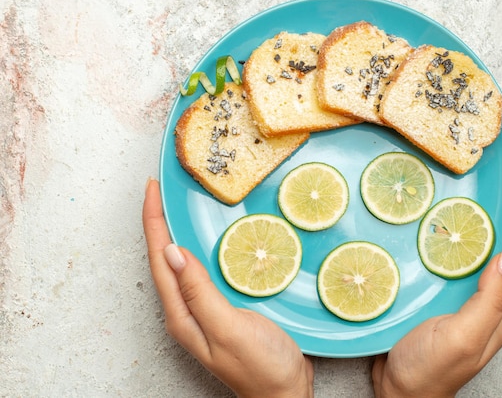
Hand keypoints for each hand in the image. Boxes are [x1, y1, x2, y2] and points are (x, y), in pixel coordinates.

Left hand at [142, 178, 313, 397]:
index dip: (153, 222)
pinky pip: (204, 269)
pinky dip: (201, 246)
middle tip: (162, 189)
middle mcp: (187, 309)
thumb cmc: (261, 367)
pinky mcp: (223, 306)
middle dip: (159, 222)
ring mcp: (205, 308)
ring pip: (183, 262)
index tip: (153, 189)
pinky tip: (209, 236)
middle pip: (166, 258)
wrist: (284, 392)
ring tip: (178, 204)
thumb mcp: (229, 328)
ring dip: (177, 231)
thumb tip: (173, 252)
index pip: (160, 259)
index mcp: (183, 314)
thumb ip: (200, 292)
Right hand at [372, 176, 501, 397]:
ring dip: (488, 227)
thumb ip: (489, 300)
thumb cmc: (431, 370)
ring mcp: (468, 302)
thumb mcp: (463, 336)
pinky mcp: (447, 300)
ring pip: (485, 257)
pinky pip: (461, 265)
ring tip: (482, 200)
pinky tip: (447, 232)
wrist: (402, 392)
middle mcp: (491, 304)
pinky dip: (461, 243)